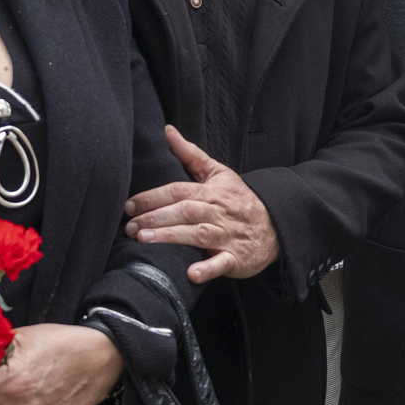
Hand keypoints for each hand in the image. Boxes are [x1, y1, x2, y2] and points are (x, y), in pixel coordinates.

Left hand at [124, 126, 279, 282]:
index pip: (178, 191)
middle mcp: (218, 213)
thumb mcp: (218, 173)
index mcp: (212, 192)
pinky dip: (208, 269)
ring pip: (198, 235)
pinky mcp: (236, 258)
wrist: (274, 225)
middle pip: (185, 211)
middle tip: (130, 227)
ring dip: (171, 237)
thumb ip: (190, 154)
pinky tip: (192, 273)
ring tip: (144, 241)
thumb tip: (167, 131)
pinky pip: (222, 263)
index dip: (153, 197)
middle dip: (155, 218)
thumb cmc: (239, 199)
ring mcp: (228, 236)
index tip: (129, 206)